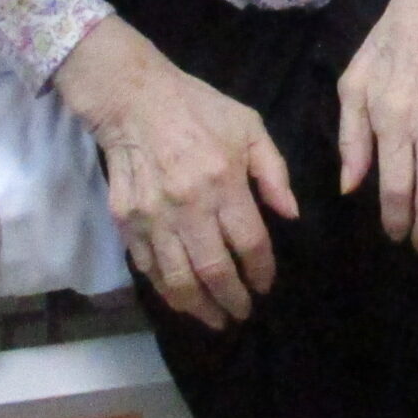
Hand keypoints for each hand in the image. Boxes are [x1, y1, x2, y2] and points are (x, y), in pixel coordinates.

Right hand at [54, 16, 298, 330]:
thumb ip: (273, 172)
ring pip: (178, 279)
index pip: (249, 242)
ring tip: (215, 318)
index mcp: (224, 180)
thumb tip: (291, 215)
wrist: (134, 99)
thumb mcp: (249, 126)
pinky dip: (166, 290)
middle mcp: (189, 204)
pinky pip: (148, 268)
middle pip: (214, 269)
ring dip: (199, 307)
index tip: (266, 285)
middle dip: (232, 299)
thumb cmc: (199, 109)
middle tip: (242, 313)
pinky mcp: (126, 221)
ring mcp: (153, 216)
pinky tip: (182, 298)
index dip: (261, 271)